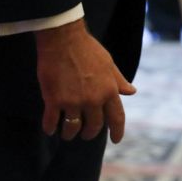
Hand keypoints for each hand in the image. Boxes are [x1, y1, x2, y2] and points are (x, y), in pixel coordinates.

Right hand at [34, 20, 136, 142]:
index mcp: (109, 90)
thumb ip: (119, 80)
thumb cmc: (88, 49)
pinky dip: (50, 128)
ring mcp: (73, 101)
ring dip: (70, 134)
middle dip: (90, 133)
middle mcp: (93, 99)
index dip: (117, 131)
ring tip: (66, 133)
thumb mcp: (109, 64)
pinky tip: (49, 129)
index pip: (117, 118)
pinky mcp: (54, 100)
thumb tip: (132, 91)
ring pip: (72, 128)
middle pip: (94, 126)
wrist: (63, 39)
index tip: (116, 140)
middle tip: (85, 134)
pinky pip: (52, 122)